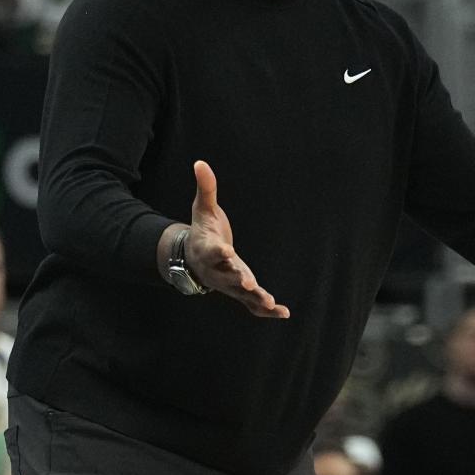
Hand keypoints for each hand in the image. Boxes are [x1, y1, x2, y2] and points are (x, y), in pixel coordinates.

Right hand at [185, 160, 289, 318]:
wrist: (192, 257)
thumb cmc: (202, 229)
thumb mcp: (202, 208)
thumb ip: (206, 187)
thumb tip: (200, 162)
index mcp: (207, 248)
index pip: (212, 250)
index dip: (219, 251)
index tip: (226, 251)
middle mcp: (216, 269)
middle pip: (227, 275)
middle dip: (239, 279)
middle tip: (250, 284)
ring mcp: (227, 283)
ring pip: (241, 294)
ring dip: (255, 299)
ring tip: (271, 303)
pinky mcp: (237, 291)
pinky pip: (250, 305)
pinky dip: (264, 310)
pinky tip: (282, 313)